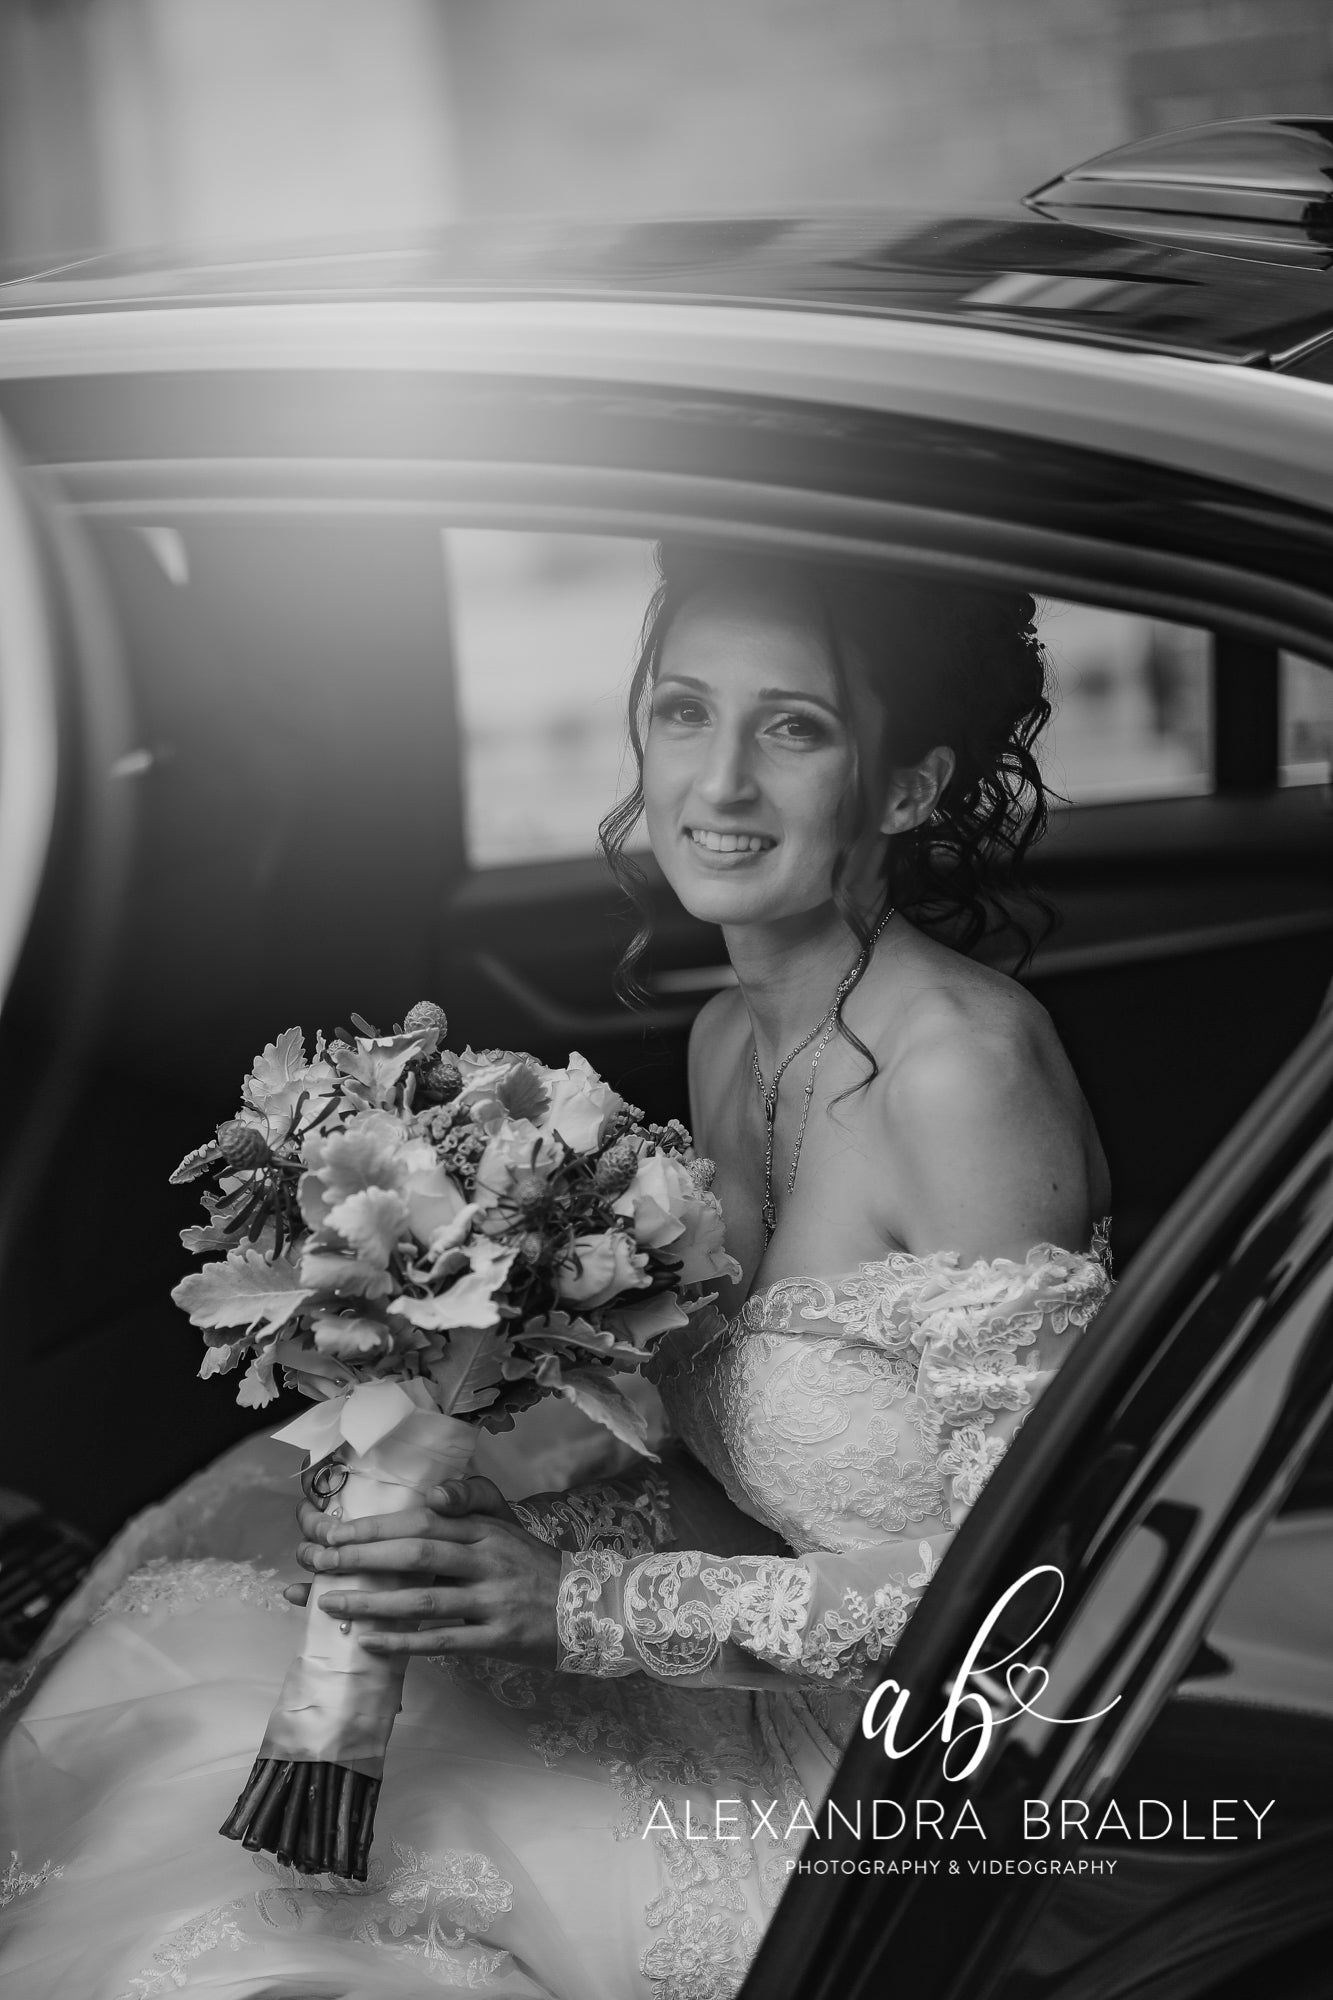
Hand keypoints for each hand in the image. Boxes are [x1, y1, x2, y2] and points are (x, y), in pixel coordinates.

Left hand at [284, 1474, 562, 1669]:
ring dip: (372, 1602)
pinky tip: (371, 1644)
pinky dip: (405, 1642)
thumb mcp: (508, 1520)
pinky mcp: (498, 1639)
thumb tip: (432, 1496)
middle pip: (416, 1554)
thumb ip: (471, 1497)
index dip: (374, 1526)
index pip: (421, 1521)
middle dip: (361, 1558)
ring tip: (329, 1602)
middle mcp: (487, 1559)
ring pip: (424, 1600)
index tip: (331, 1531)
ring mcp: (492, 1601)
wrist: (589, 1606)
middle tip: (318, 1562)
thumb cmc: (533, 1564)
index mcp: (485, 1529)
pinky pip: (444, 1641)